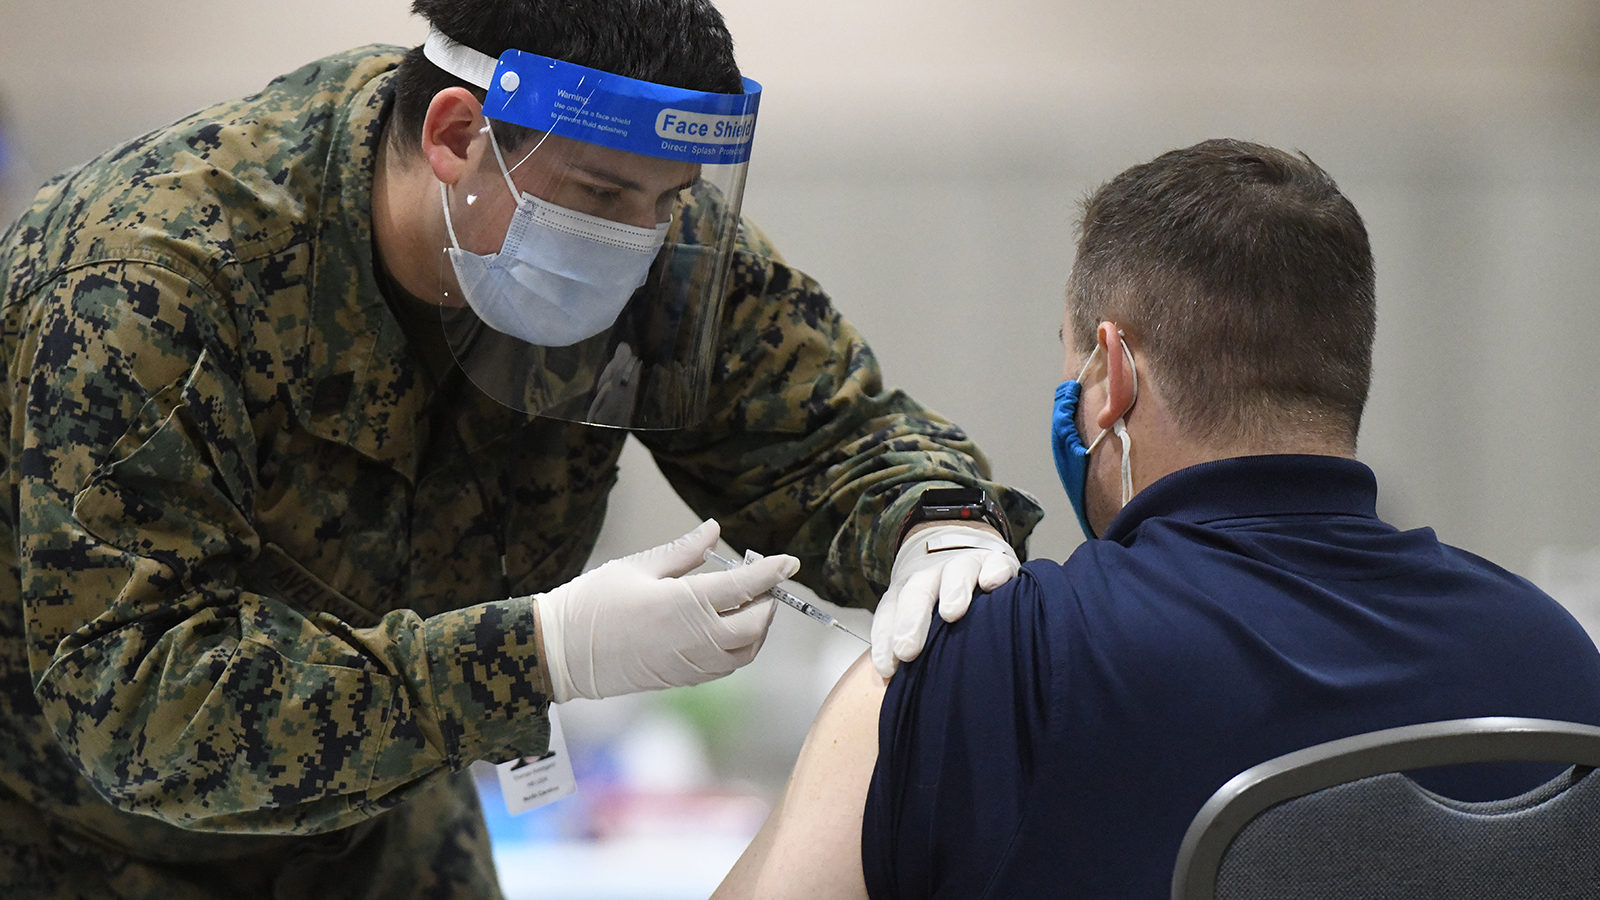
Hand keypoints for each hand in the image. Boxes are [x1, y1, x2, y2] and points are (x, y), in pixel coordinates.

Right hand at [538, 519, 797, 701]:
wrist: (562, 653)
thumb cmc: (594, 604)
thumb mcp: (638, 566)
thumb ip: (683, 552)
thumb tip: (715, 530)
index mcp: (686, 604)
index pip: (746, 587)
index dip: (772, 572)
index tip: (790, 561)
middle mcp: (697, 639)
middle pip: (756, 624)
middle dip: (766, 601)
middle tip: (760, 580)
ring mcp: (692, 663)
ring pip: (747, 650)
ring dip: (756, 628)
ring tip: (746, 604)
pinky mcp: (683, 679)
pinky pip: (727, 666)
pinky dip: (739, 647)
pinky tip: (726, 628)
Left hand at [870, 524, 1019, 677]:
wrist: (964, 555)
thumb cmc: (939, 602)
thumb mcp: (921, 623)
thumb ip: (913, 650)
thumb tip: (903, 693)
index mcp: (906, 591)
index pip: (890, 613)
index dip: (885, 639)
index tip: (887, 669)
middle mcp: (932, 576)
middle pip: (917, 592)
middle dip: (911, 620)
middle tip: (907, 649)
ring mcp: (964, 565)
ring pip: (955, 572)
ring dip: (952, 590)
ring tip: (952, 613)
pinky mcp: (995, 562)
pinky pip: (995, 564)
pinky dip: (992, 572)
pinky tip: (991, 584)